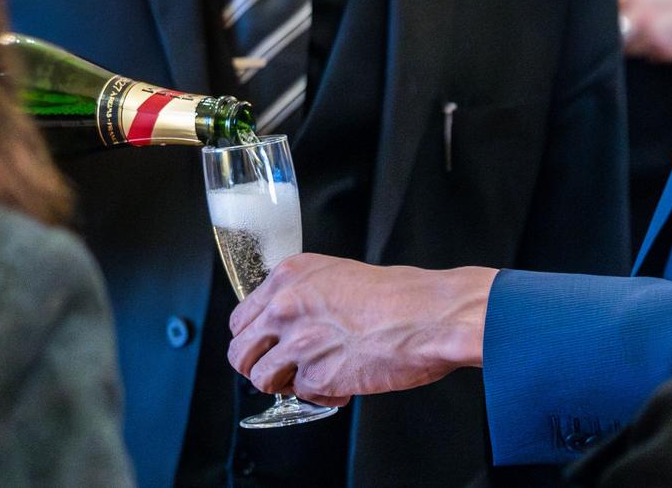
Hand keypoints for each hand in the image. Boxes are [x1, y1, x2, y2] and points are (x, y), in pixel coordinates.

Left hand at [227, 254, 497, 406]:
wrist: (431, 315)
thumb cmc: (399, 296)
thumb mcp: (338, 276)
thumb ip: (302, 296)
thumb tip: (284, 323)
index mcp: (288, 277)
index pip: (241, 318)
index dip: (254, 338)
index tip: (266, 346)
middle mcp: (286, 307)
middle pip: (240, 350)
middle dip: (258, 365)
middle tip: (282, 369)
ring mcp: (299, 342)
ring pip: (261, 378)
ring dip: (285, 384)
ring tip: (312, 376)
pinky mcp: (318, 375)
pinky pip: (302, 395)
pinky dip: (320, 395)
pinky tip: (342, 382)